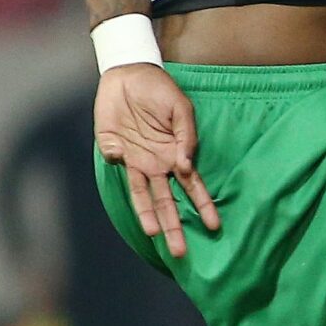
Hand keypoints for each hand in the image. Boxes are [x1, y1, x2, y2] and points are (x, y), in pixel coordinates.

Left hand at [95, 64, 218, 258]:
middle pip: (166, 201)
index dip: (202, 207)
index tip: (213, 227)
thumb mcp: (181, 109)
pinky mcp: (112, 147)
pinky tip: (122, 152)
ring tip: (154, 234)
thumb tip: (185, 166)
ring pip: (141, 194)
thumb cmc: (161, 91)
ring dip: (147, 214)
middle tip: (180, 251)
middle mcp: (156, 164)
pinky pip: (115, 159)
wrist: (128, 73)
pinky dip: (117, 158)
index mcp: (176, 155)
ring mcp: (133, 159)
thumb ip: (185, 137)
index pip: (192, 188)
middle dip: (174, 225)